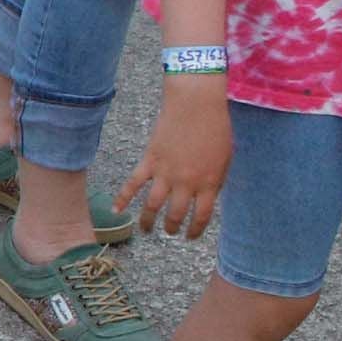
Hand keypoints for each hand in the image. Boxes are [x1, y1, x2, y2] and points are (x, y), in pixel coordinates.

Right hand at [126, 80, 231, 239]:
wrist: (196, 104)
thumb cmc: (216, 128)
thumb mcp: (225, 159)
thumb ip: (216, 181)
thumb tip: (206, 197)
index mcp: (209, 183)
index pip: (201, 216)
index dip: (195, 230)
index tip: (191, 236)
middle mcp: (186, 183)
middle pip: (175, 214)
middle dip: (172, 227)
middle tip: (170, 232)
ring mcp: (165, 173)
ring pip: (152, 205)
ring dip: (148, 221)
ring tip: (146, 230)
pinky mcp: (149, 161)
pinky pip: (133, 184)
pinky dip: (122, 198)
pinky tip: (116, 211)